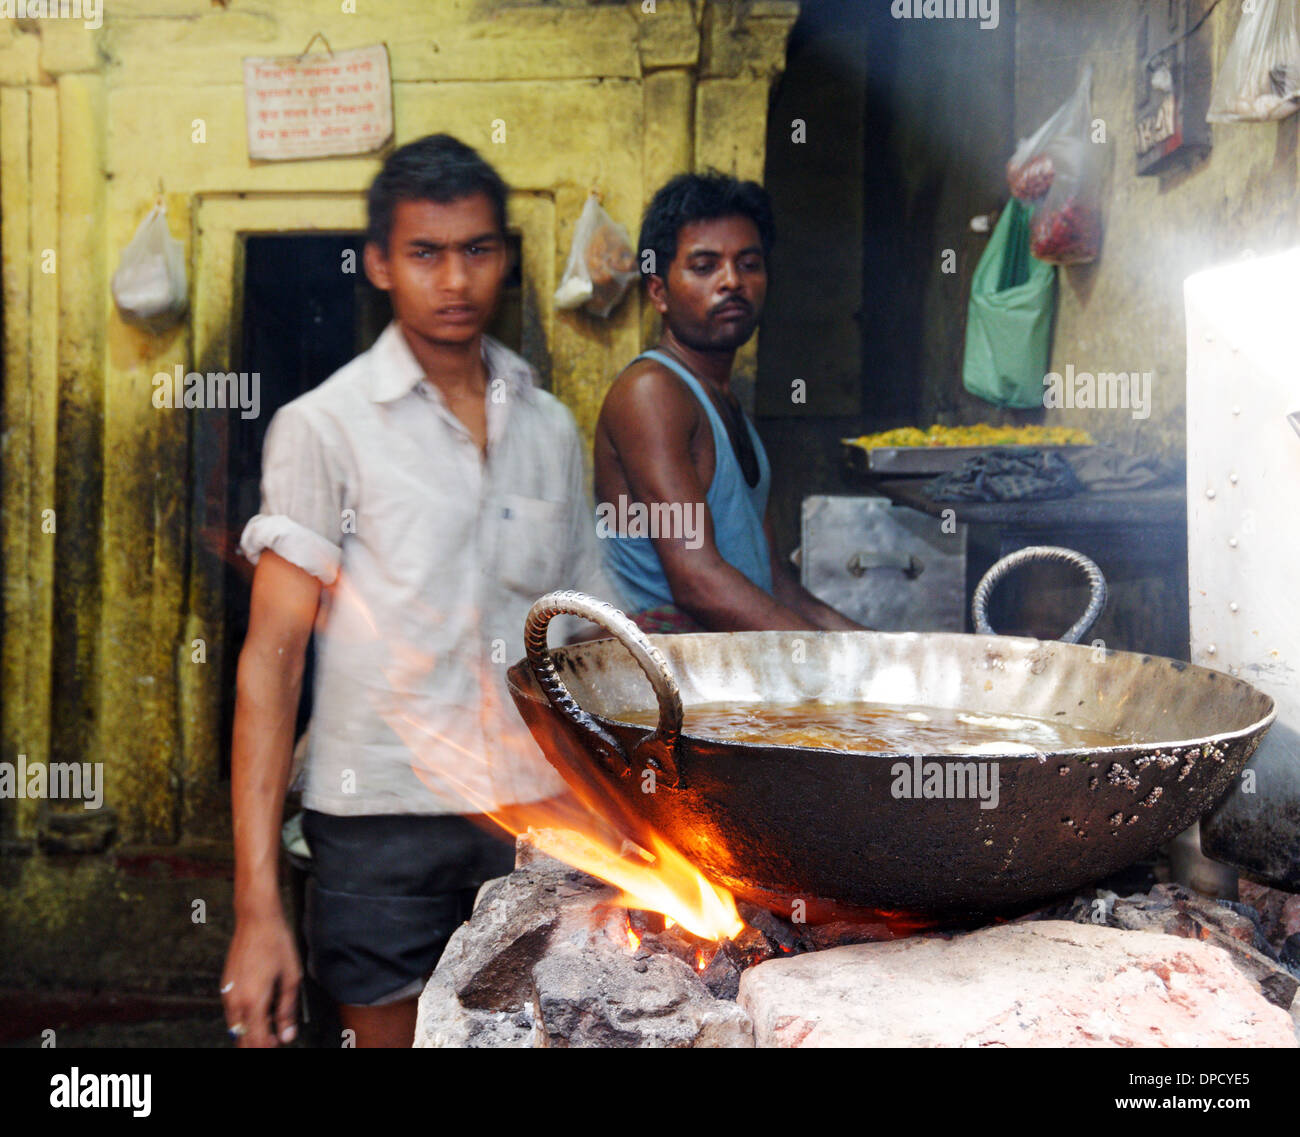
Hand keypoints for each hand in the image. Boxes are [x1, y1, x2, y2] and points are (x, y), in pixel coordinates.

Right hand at [221, 910, 301, 1047]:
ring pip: (235, 1028)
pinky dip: (244, 1019)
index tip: (281, 1041)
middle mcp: (235, 1001)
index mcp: (253, 1001)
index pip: (257, 1040)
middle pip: (242, 1039)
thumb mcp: (290, 977)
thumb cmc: (276, 944)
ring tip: (271, 1021)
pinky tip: (260, 1008)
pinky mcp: (225, 987)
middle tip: (276, 1037)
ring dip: (251, 1031)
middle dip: (258, 1043)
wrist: (256, 920)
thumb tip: (288, 1034)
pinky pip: (232, 1013)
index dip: (270, 1046)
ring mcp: (227, 994)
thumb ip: (287, 1010)